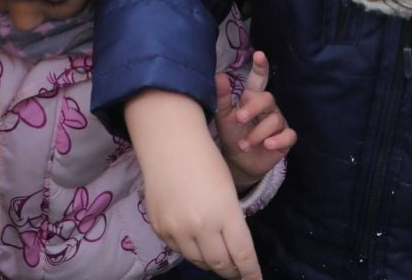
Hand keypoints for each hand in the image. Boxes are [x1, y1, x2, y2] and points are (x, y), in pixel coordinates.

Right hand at [128, 90, 262, 278]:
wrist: (169, 144)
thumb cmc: (206, 161)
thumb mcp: (229, 191)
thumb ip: (231, 223)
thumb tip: (232, 250)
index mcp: (225, 213)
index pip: (243, 256)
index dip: (251, 273)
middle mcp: (201, 226)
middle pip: (221, 263)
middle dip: (232, 271)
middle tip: (237, 272)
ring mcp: (178, 229)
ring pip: (199, 261)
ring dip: (211, 262)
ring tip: (218, 257)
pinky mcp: (160, 228)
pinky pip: (179, 249)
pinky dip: (190, 250)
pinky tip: (195, 240)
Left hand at [213, 51, 295, 187]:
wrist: (238, 162)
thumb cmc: (232, 134)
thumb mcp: (224, 116)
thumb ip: (223, 97)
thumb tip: (219, 75)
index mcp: (252, 98)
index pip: (259, 79)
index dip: (260, 67)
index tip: (259, 55)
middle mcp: (267, 108)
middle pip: (268, 98)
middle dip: (253, 109)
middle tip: (239, 119)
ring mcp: (278, 123)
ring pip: (275, 120)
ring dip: (258, 133)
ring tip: (243, 145)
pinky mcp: (285, 139)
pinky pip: (289, 135)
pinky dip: (278, 140)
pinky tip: (267, 145)